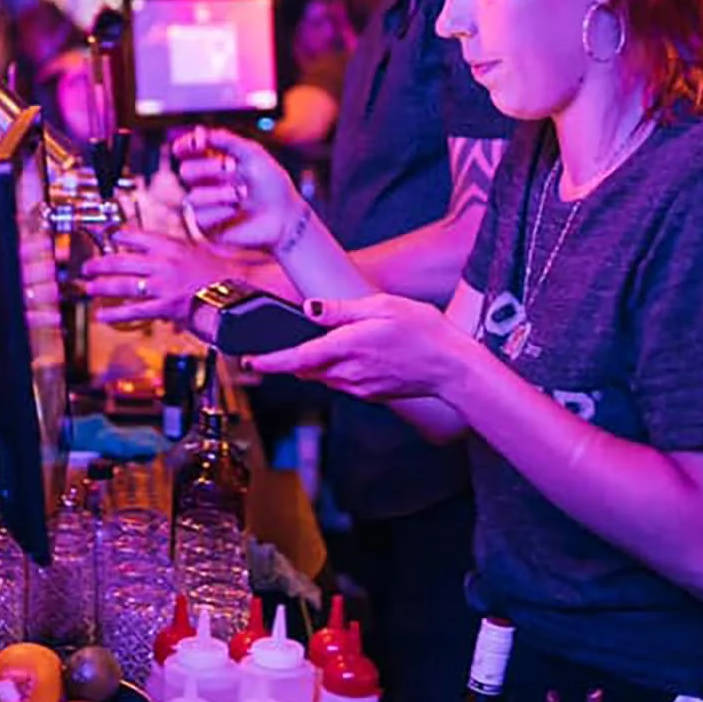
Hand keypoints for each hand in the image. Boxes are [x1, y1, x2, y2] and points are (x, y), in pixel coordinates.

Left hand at [81, 229, 231, 324]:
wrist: (240, 292)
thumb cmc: (227, 275)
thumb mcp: (204, 253)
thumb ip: (185, 253)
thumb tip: (175, 252)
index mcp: (174, 246)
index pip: (141, 236)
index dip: (123, 236)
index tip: (112, 235)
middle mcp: (164, 263)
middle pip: (124, 261)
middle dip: (102, 264)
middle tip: (87, 266)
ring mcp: (163, 285)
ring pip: (125, 284)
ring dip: (103, 286)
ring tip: (89, 287)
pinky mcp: (166, 306)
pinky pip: (135, 310)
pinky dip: (116, 313)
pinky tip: (102, 315)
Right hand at [172, 126, 307, 250]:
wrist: (285, 216)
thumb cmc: (272, 185)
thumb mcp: (252, 154)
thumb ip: (225, 140)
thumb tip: (197, 131)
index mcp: (214, 163)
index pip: (188, 152)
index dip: (186, 145)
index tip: (196, 142)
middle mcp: (207, 184)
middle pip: (185, 172)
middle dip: (206, 168)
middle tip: (230, 167)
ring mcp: (206, 206)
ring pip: (191, 197)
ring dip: (217, 193)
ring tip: (241, 194)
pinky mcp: (208, 227)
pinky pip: (198, 218)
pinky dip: (218, 211)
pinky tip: (234, 210)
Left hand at [247, 294, 482, 400]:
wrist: (453, 368)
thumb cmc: (424, 333)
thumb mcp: (382, 307)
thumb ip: (342, 310)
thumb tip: (310, 309)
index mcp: (347, 348)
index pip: (297, 359)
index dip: (270, 361)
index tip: (249, 360)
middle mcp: (349, 373)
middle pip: (305, 369)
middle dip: (290, 359)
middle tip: (278, 343)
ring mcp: (359, 387)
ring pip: (322, 376)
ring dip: (314, 363)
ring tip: (323, 343)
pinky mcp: (370, 394)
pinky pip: (341, 382)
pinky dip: (336, 369)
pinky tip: (352, 354)